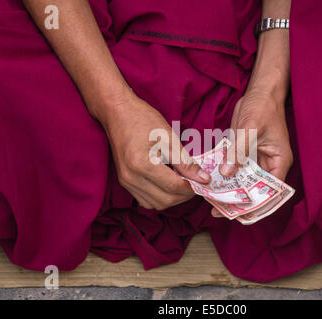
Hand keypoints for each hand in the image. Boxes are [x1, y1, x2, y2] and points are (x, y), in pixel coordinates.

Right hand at [100, 91, 210, 210]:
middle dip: (184, 195)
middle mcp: (131, 178)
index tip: (204, 181)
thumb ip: (185, 162)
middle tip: (195, 182)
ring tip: (183, 182)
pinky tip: (168, 183)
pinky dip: (160, 197)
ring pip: (155, 204)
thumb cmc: (142, 119)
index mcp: (142, 164)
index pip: (173, 187)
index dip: (192, 187)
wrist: (117, 112)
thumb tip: (203, 178)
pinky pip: (145, 200)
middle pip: (165, 200)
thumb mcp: (169, 137)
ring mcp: (126, 181)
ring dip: (173, 198)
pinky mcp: (124, 182)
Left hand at [212, 89, 292, 216]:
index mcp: (278, 162)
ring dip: (229, 190)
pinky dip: (225, 176)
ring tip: (211, 201)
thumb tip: (227, 172)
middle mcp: (268, 164)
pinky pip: (235, 169)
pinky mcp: (244, 153)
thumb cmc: (262, 107)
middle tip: (218, 211)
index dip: (256, 205)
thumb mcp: (250, 128)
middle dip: (238, 201)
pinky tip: (211, 183)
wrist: (260, 92)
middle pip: (255, 190)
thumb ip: (238, 151)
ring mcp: (256, 160)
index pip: (270, 191)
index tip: (238, 213)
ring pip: (243, 182)